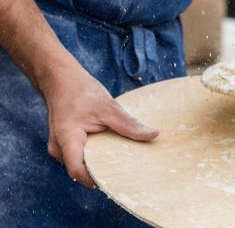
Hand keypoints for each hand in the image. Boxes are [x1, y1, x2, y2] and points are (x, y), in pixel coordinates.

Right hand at [40, 64, 158, 187]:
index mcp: (67, 140)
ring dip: (100, 159)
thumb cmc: (79, 90)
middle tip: (128, 169)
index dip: (98, 179)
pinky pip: (82, 153)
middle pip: (83, 168)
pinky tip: (112, 145)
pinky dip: (96, 151)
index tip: (120, 179)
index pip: (78, 172)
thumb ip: (128, 124)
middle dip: (104, 170)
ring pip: (83, 161)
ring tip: (122, 156)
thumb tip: (153, 134)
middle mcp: (59, 148)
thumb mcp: (107, 107)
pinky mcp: (66, 142)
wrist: (60, 78)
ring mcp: (61, 146)